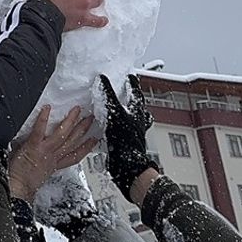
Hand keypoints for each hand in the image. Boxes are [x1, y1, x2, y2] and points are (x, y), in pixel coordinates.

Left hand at [7, 104, 97, 201]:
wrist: (16, 188)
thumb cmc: (23, 182)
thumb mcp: (38, 173)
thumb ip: (43, 163)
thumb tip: (39, 154)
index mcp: (54, 164)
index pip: (74, 155)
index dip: (86, 147)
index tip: (94, 140)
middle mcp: (53, 157)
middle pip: (72, 141)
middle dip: (83, 129)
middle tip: (91, 118)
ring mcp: (45, 151)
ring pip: (62, 134)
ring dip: (71, 121)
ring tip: (77, 110)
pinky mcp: (33, 146)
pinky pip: (40, 130)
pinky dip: (44, 119)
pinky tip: (48, 109)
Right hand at [99, 74, 155, 200]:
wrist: (126, 164)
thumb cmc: (125, 140)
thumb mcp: (114, 112)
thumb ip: (108, 94)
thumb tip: (103, 80)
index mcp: (137, 112)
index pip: (136, 93)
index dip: (132, 84)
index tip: (130, 77)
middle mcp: (137, 121)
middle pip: (137, 106)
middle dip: (132, 99)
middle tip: (127, 91)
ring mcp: (133, 132)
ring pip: (133, 118)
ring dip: (126, 112)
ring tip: (119, 109)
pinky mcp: (126, 141)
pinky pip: (123, 128)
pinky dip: (117, 125)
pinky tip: (110, 127)